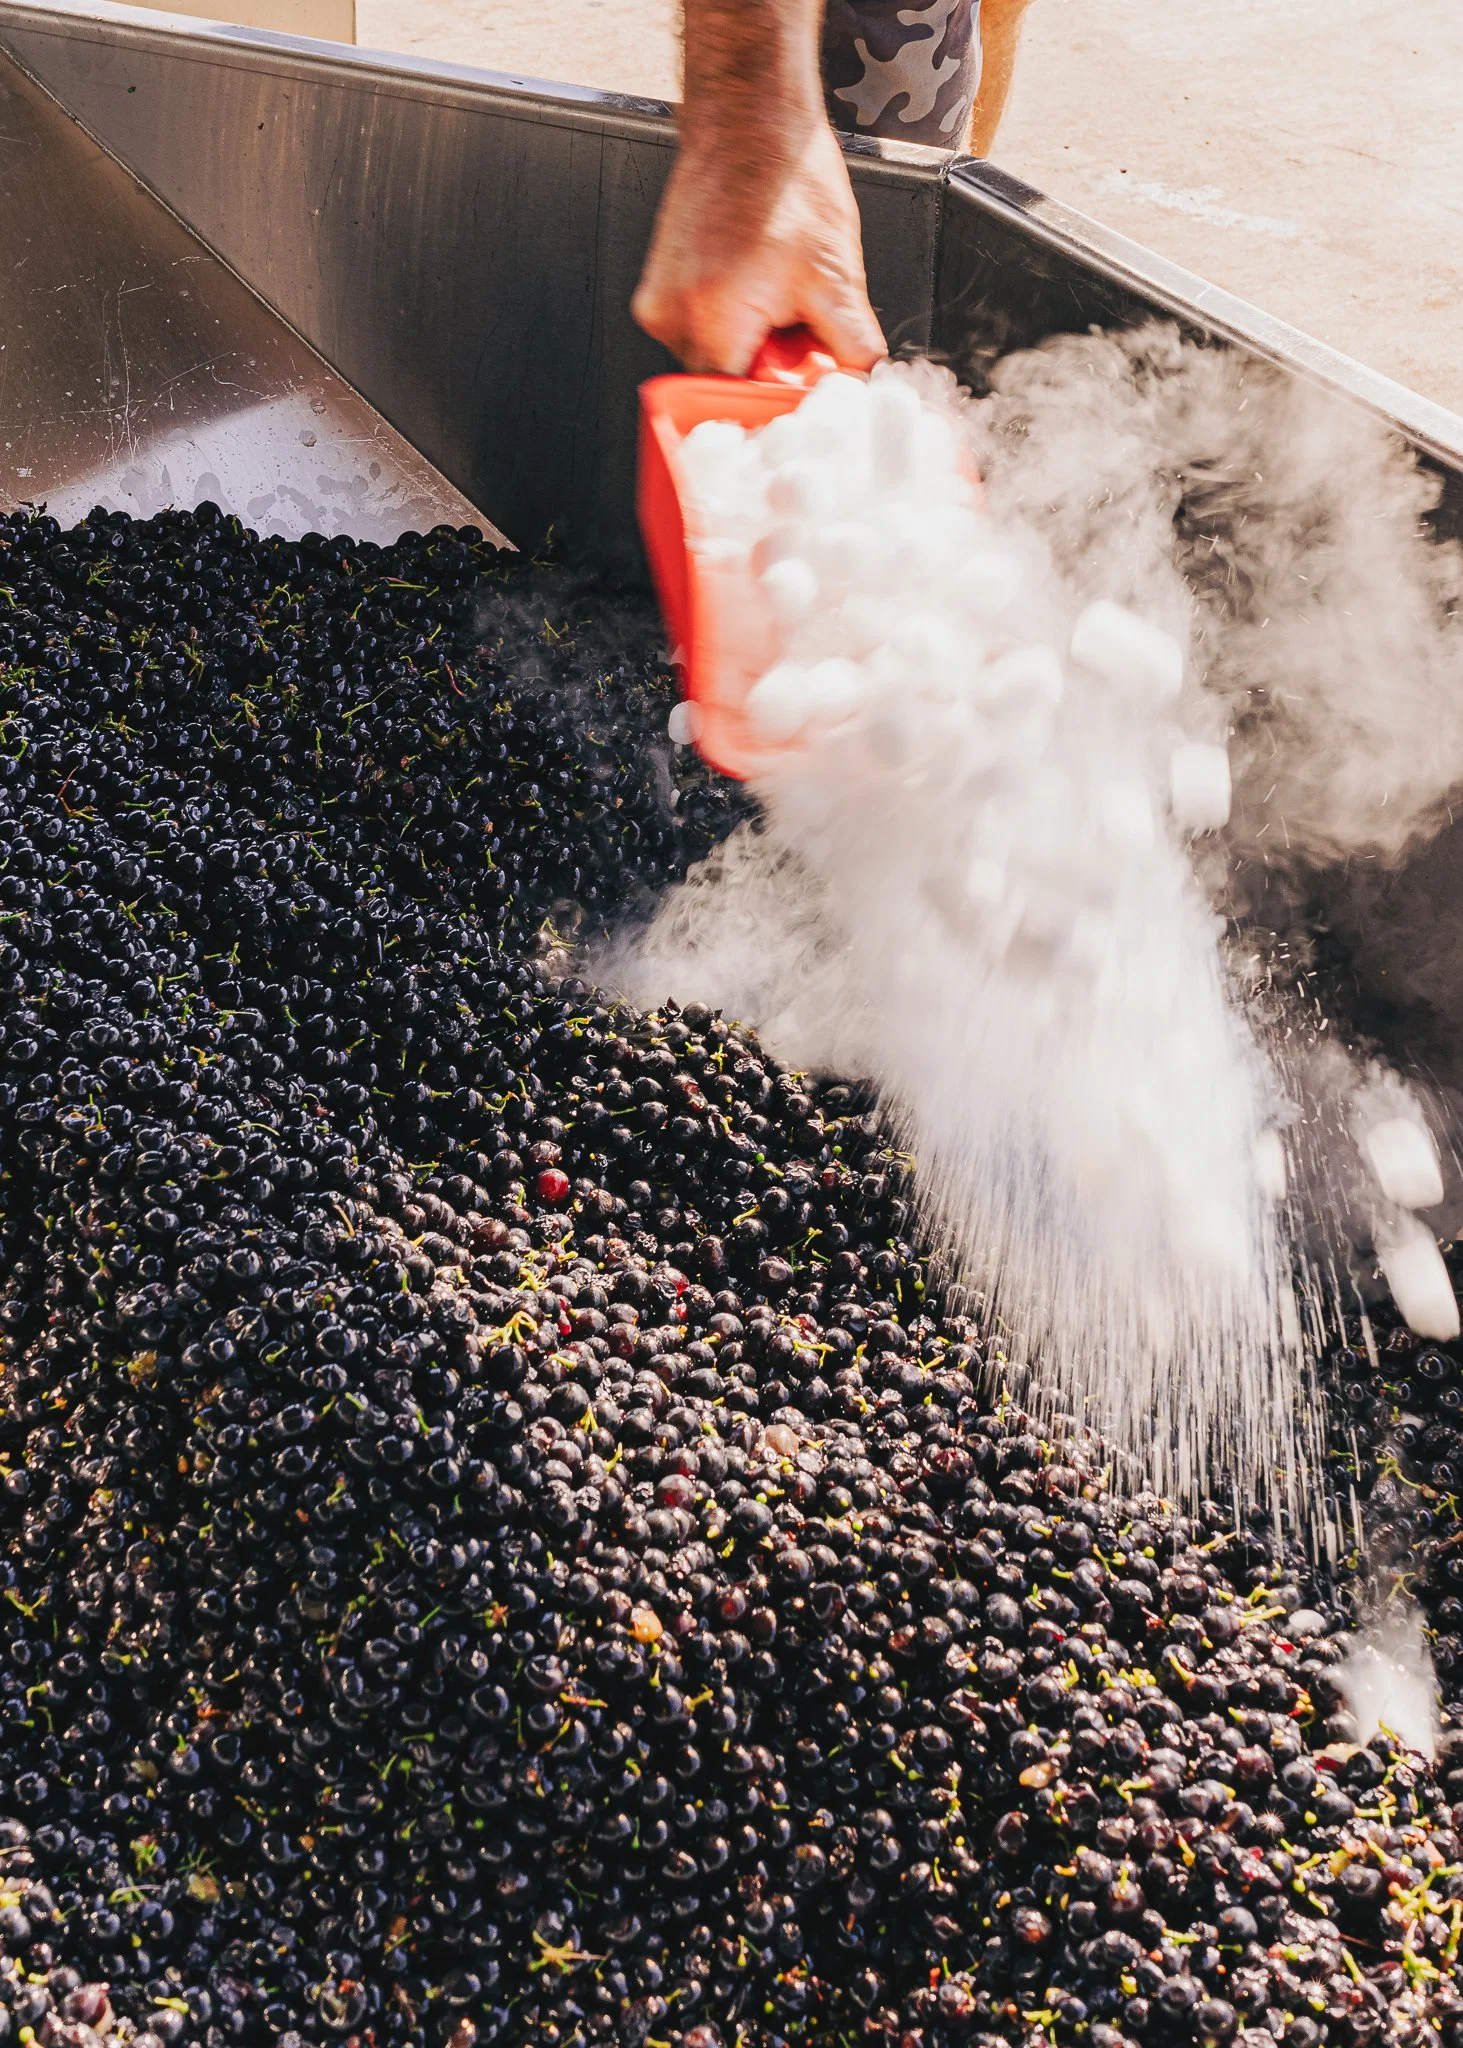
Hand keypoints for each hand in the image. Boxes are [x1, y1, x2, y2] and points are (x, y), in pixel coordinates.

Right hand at [632, 115, 887, 375]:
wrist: (749, 117)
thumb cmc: (786, 179)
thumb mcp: (836, 277)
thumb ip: (852, 348)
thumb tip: (861, 386)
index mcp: (711, 324)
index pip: (742, 406)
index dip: (781, 398)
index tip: (804, 382)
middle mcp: (672, 318)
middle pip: (725, 385)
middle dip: (768, 368)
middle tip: (797, 327)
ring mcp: (659, 302)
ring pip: (713, 357)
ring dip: (750, 342)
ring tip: (776, 293)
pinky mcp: (659, 286)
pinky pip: (698, 327)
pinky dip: (730, 318)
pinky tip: (754, 280)